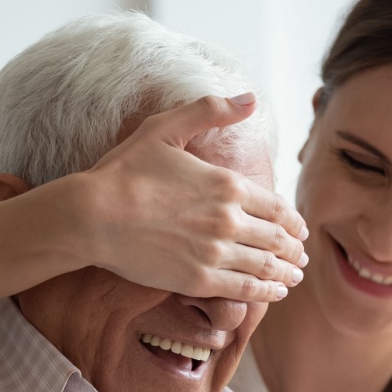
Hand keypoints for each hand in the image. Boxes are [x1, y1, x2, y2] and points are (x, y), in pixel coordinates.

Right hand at [72, 94, 309, 302]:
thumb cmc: (123, 171)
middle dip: (293, 249)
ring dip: (286, 272)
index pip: (277, 208)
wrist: (92, 216)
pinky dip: (266, 291)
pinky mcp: (198, 280)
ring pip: (266, 266)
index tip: (300, 230)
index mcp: (227, 184)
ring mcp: (215, 252)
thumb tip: (250, 99)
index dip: (293, 222)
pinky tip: (275, 292)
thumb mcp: (165, 128)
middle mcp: (229, 220)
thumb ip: (209, 111)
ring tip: (293, 277)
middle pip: (277, 239)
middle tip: (300, 256)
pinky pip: (245, 289)